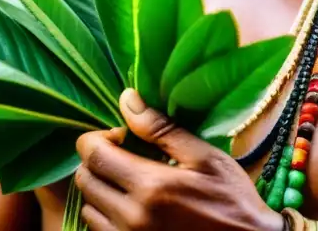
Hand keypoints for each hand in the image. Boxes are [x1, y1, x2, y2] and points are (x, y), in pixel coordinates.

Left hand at [74, 88, 285, 230]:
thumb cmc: (231, 199)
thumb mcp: (204, 157)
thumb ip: (162, 129)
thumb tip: (127, 99)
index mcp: (151, 186)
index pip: (94, 155)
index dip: (97, 138)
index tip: (121, 135)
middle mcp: (132, 217)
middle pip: (86, 181)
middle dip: (98, 160)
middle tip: (124, 154)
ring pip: (88, 209)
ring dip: (100, 189)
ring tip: (127, 181)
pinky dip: (106, 215)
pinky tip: (130, 205)